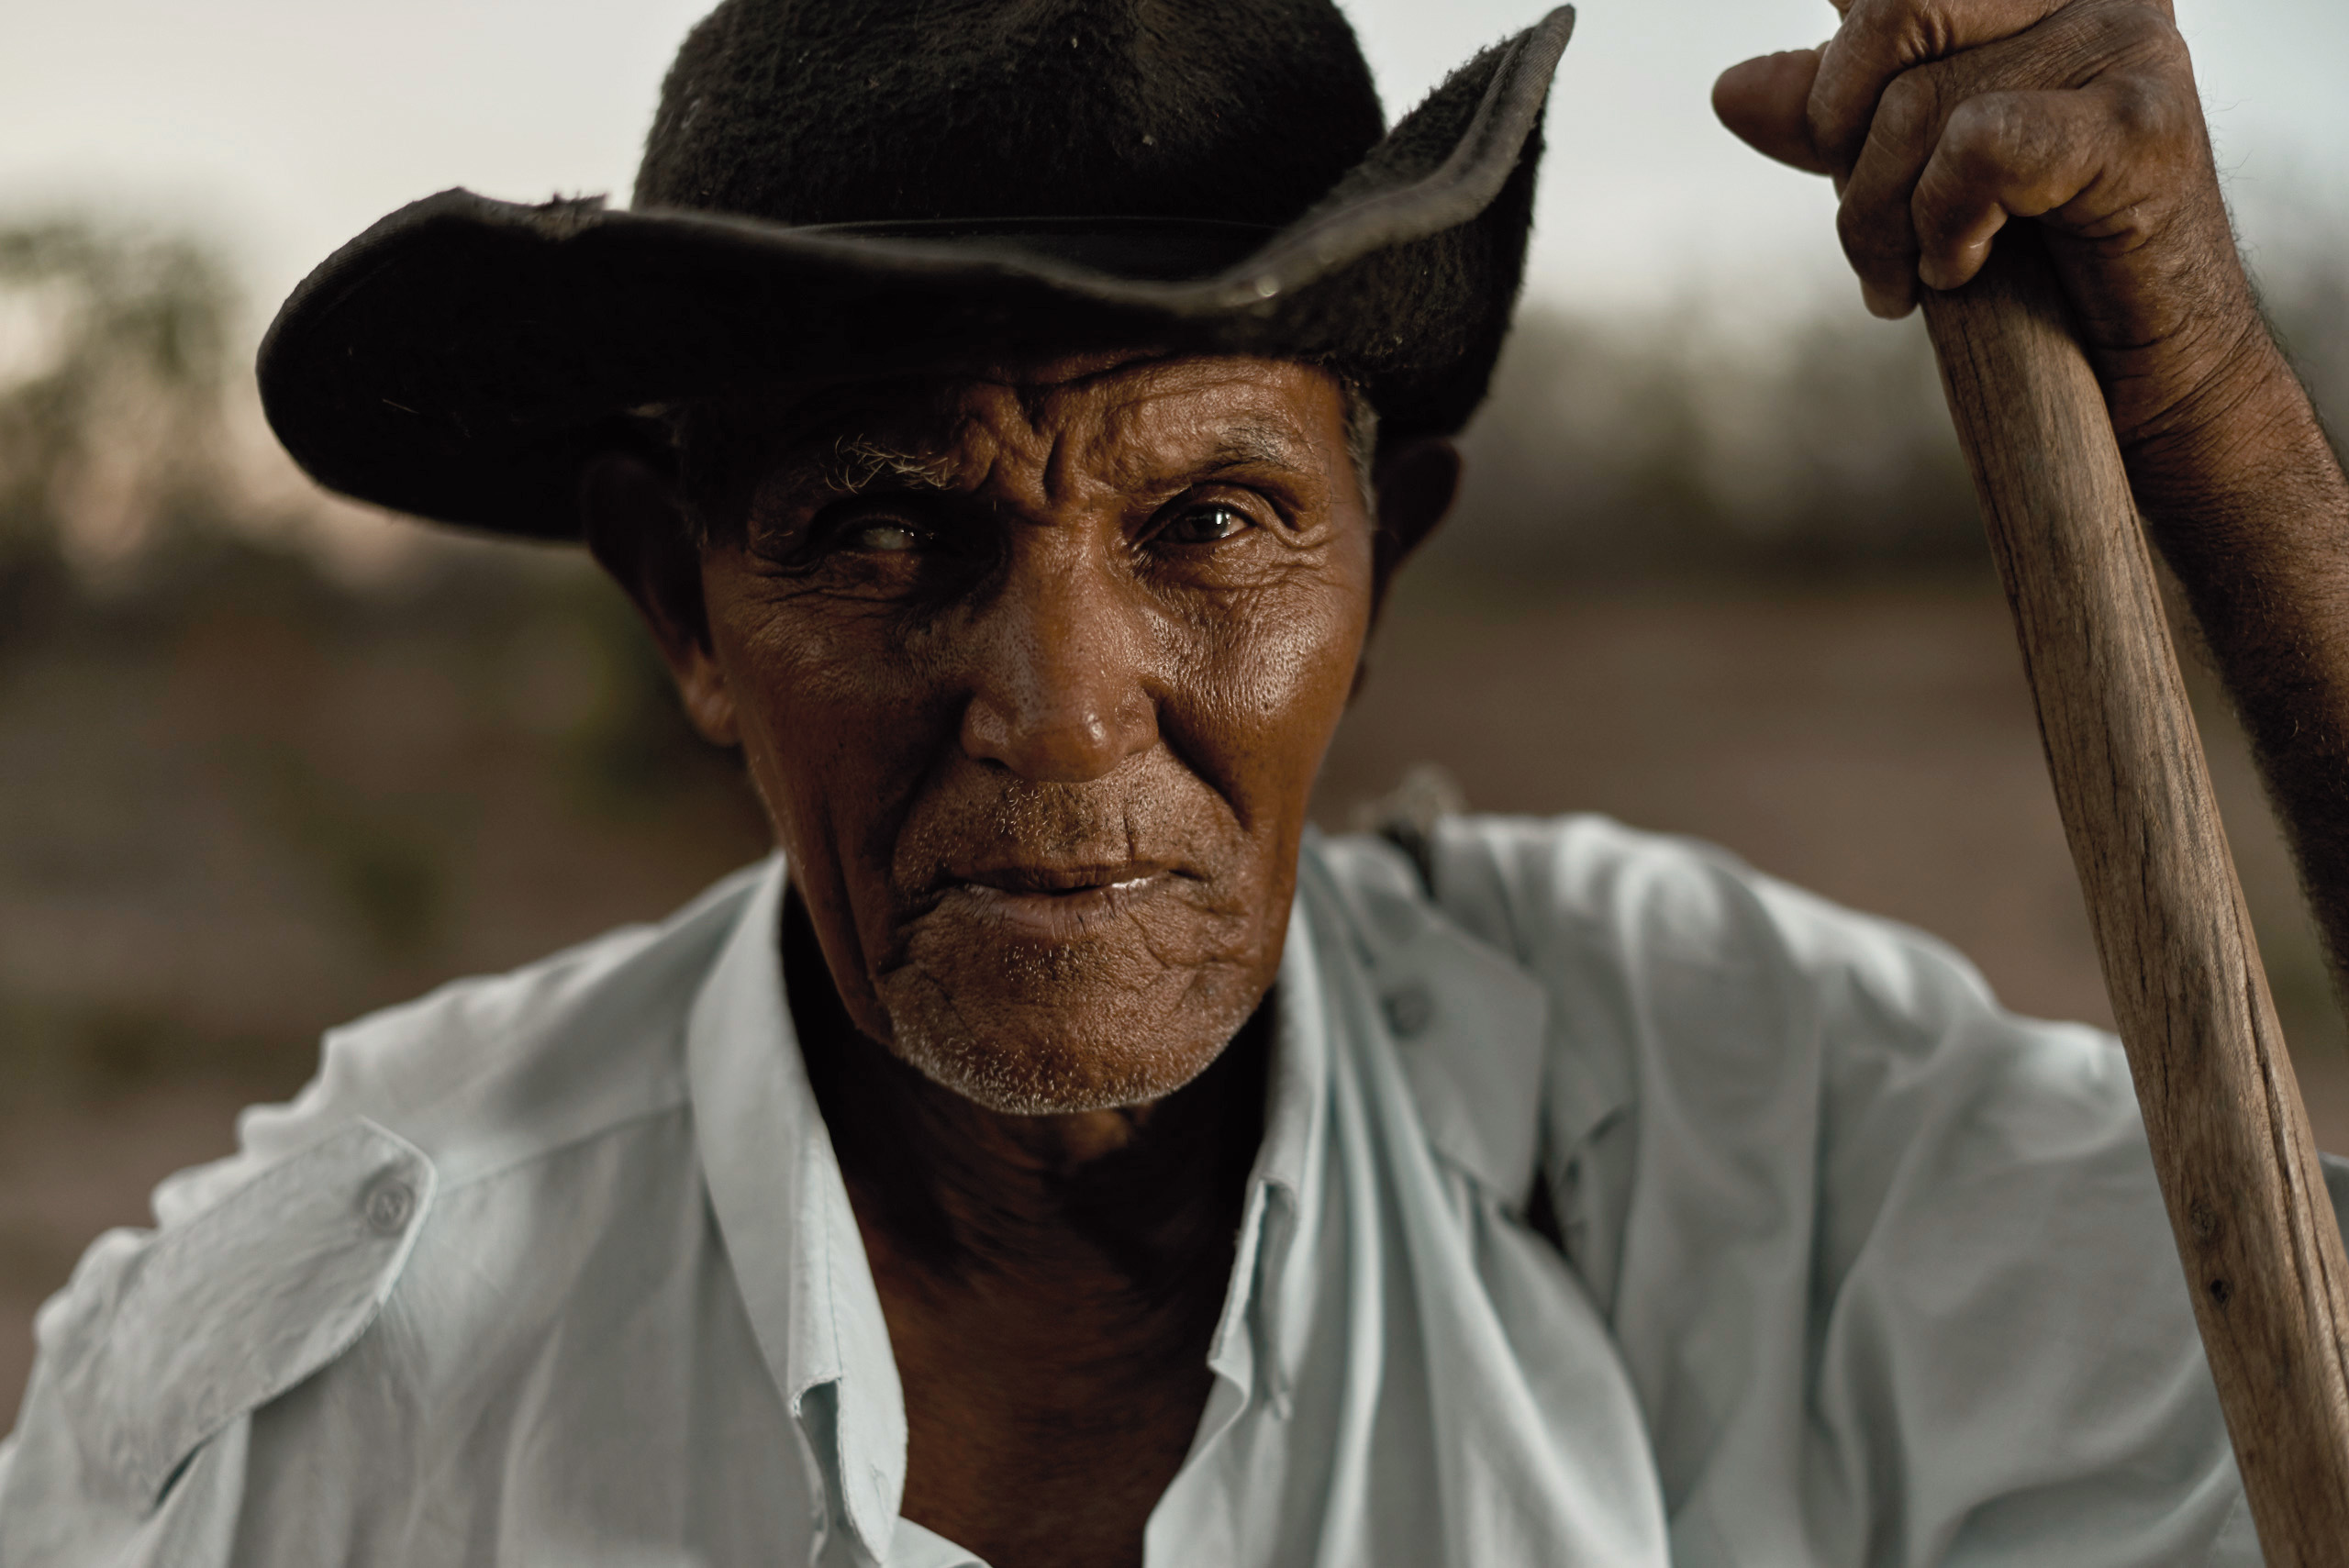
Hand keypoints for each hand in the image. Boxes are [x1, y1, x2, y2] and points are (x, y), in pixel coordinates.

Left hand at [1713, 0, 2272, 466]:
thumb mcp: (1911, 179)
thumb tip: (1731, 88)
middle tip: (1871, 235)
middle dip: (1842, 143)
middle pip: (1888, 18)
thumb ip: (1836, 122)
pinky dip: (1945, 224)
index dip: (1836, 67)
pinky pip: (1977, 148)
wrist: (2144, 365)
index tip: (1835, 139)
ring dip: (1883, 218)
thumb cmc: (2033, 267)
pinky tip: (1964, 266)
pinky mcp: (2140, 124)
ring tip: (1913, 275)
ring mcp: (2123, 44)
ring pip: (1916, 101)